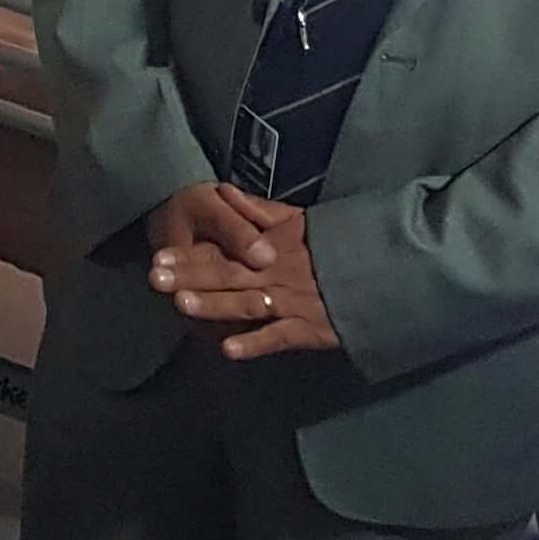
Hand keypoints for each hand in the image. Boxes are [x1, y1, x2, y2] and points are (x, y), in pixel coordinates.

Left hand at [149, 186, 338, 359]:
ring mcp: (291, 302)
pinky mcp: (309, 329)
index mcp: (270, 246)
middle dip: (190, 278)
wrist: (383, 273)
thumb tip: (222, 190)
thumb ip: (257, 209)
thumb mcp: (297, 219)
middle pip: (228, 275)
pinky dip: (255, 343)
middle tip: (156, 279)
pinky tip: (228, 349)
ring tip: (182, 305)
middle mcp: (276, 273)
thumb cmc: (334, 246)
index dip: (190, 254)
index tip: (159, 257)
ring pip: (248, 303)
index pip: (223, 251)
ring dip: (215, 305)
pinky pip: (279, 337)